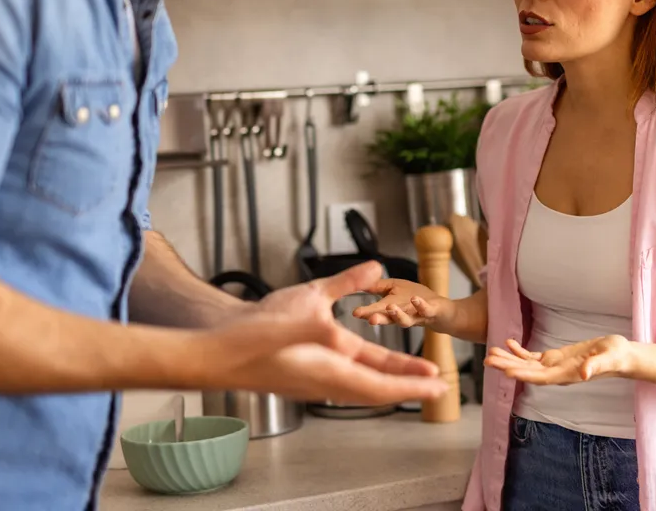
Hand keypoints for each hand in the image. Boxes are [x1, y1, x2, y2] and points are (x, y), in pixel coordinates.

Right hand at [205, 262, 446, 404]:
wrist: (217, 350)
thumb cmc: (256, 334)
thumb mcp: (307, 300)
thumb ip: (345, 284)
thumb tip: (376, 268)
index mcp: (333, 369)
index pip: (384, 382)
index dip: (413, 384)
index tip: (437, 385)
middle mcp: (327, 381)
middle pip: (376, 386)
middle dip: (408, 384)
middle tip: (437, 384)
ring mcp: (315, 380)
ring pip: (360, 383)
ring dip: (388, 378)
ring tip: (410, 373)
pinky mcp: (304, 372)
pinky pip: (344, 377)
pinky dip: (365, 372)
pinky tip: (367, 363)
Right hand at [350, 278, 455, 333]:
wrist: (444, 312)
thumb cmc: (418, 301)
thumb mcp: (395, 290)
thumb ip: (378, 286)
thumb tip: (360, 280)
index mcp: (392, 311)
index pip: (377, 312)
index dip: (366, 313)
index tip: (354, 313)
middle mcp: (403, 316)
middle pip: (389, 319)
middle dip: (378, 319)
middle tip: (370, 319)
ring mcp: (417, 315)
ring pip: (406, 319)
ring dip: (398, 314)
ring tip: (390, 307)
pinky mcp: (432, 311)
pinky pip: (426, 310)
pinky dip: (421, 305)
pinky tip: (415, 299)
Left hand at [484, 336, 636, 385]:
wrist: (620, 356)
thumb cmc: (616, 357)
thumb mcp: (608, 358)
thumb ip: (595, 366)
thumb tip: (583, 374)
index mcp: (567, 375)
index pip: (540, 377)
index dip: (523, 374)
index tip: (506, 371)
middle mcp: (557, 374)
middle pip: (527, 372)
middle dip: (507, 366)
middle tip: (487, 360)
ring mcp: (554, 367)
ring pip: (526, 365)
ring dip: (509, 359)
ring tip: (491, 352)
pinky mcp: (555, 358)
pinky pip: (533, 357)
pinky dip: (520, 351)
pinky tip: (509, 343)